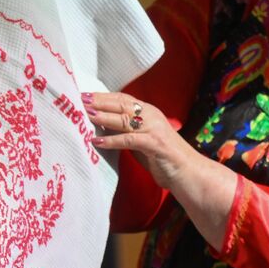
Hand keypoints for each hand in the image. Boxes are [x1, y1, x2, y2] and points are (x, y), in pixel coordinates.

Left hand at [83, 90, 237, 246]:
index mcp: (149, 112)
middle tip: (80, 100)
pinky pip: (129, 140)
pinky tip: (96, 141)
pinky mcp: (154, 144)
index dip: (104, 96)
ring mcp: (154, 129)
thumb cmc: (163, 158)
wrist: (188, 172)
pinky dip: (112, 140)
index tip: (85, 95)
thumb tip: (103, 126)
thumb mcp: (142, 140)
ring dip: (103, 117)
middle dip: (100, 102)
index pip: (123, 99)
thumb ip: (126, 131)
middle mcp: (151, 116)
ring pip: (124, 119)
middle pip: (121, 105)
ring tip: (85, 115)